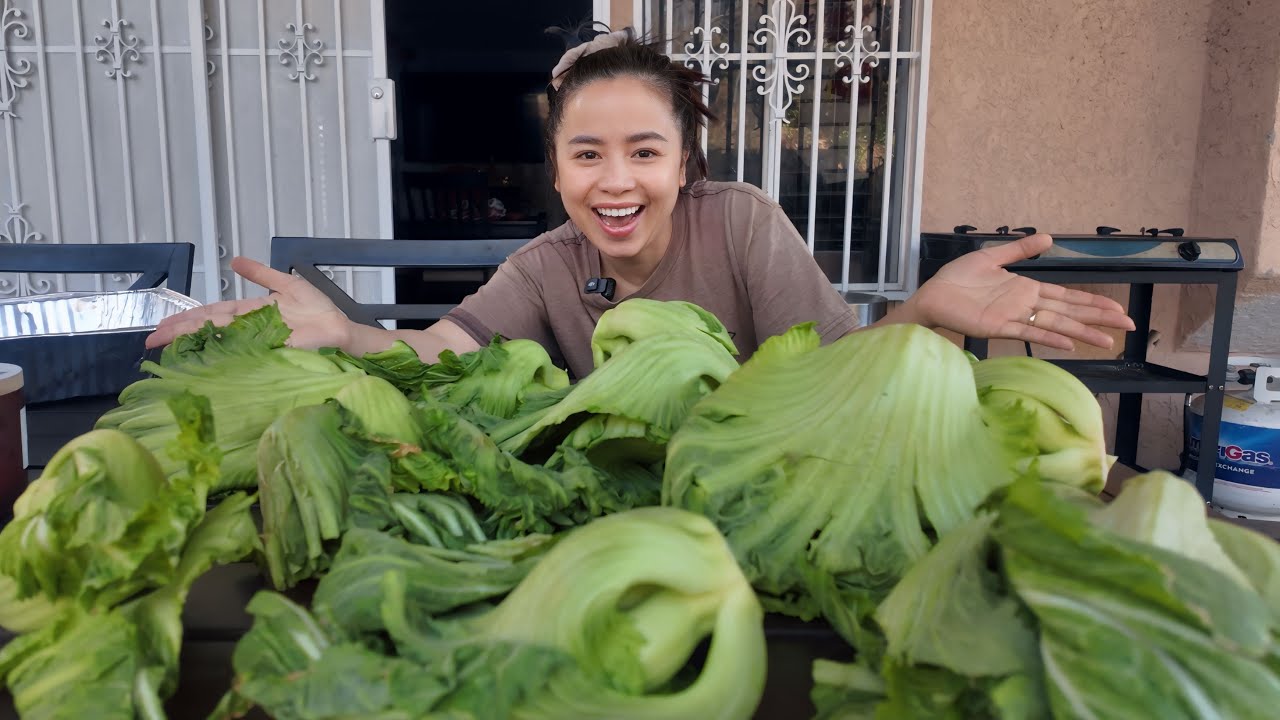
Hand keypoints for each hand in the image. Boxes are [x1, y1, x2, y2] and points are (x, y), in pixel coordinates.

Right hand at [145, 257, 352, 349]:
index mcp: (250, 313)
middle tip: (152, 340)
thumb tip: (234, 260)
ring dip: (194, 340)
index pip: (212, 314)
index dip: (188, 318)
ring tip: (167, 344)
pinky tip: (204, 353)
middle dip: (181, 332)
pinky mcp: (273, 350)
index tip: (163, 326)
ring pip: (221, 336)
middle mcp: (250, 328)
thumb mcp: (287, 284)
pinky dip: (226, 352)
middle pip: (210, 326)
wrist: (341, 329)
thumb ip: (261, 273)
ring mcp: (259, 341)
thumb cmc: (319, 311)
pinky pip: (246, 351)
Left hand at [907, 234, 1135, 350]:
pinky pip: (1028, 333)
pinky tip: (1069, 344)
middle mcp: (1025, 305)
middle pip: (1069, 312)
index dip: (1092, 303)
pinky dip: (1049, 338)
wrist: (933, 295)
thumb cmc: (958, 279)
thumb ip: (1020, 249)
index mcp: (1026, 289)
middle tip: (1128, 325)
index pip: (1067, 297)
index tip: (1117, 308)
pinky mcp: (998, 327)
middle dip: (1098, 318)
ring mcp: (1014, 317)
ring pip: (1056, 324)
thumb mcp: (992, 257)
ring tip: (1108, 341)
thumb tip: (1048, 237)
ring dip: (1082, 332)